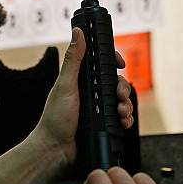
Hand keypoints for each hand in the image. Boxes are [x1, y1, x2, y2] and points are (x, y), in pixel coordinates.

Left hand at [35, 28, 133, 166]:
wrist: (57, 150)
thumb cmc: (55, 120)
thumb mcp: (65, 85)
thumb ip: (74, 59)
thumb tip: (78, 33)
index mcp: (81, 81)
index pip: (100, 65)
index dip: (112, 62)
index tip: (119, 63)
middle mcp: (90, 93)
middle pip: (116, 83)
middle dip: (123, 88)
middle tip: (119, 95)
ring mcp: (98, 109)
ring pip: (122, 101)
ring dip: (126, 105)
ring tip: (121, 112)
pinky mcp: (104, 124)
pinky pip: (122, 118)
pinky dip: (126, 119)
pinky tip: (122, 122)